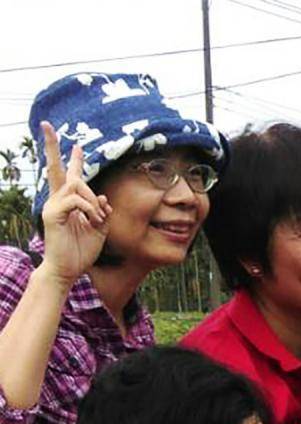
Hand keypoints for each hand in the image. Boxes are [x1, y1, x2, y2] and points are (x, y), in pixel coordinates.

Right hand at [36, 122, 109, 285]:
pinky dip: (89, 209)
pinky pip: (75, 200)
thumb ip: (102, 211)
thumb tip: (102, 195)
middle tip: (47, 126)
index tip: (76, 145)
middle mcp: (57, 200)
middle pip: (56, 169)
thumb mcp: (100, 228)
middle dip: (54, 147)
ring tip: (98, 218)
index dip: (72, 160)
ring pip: (75, 186)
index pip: (69, 176)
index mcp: (68, 202)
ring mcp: (52, 206)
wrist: (68, 269)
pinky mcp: (52, 214)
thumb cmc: (82, 251)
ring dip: (92, 200)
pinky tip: (93, 221)